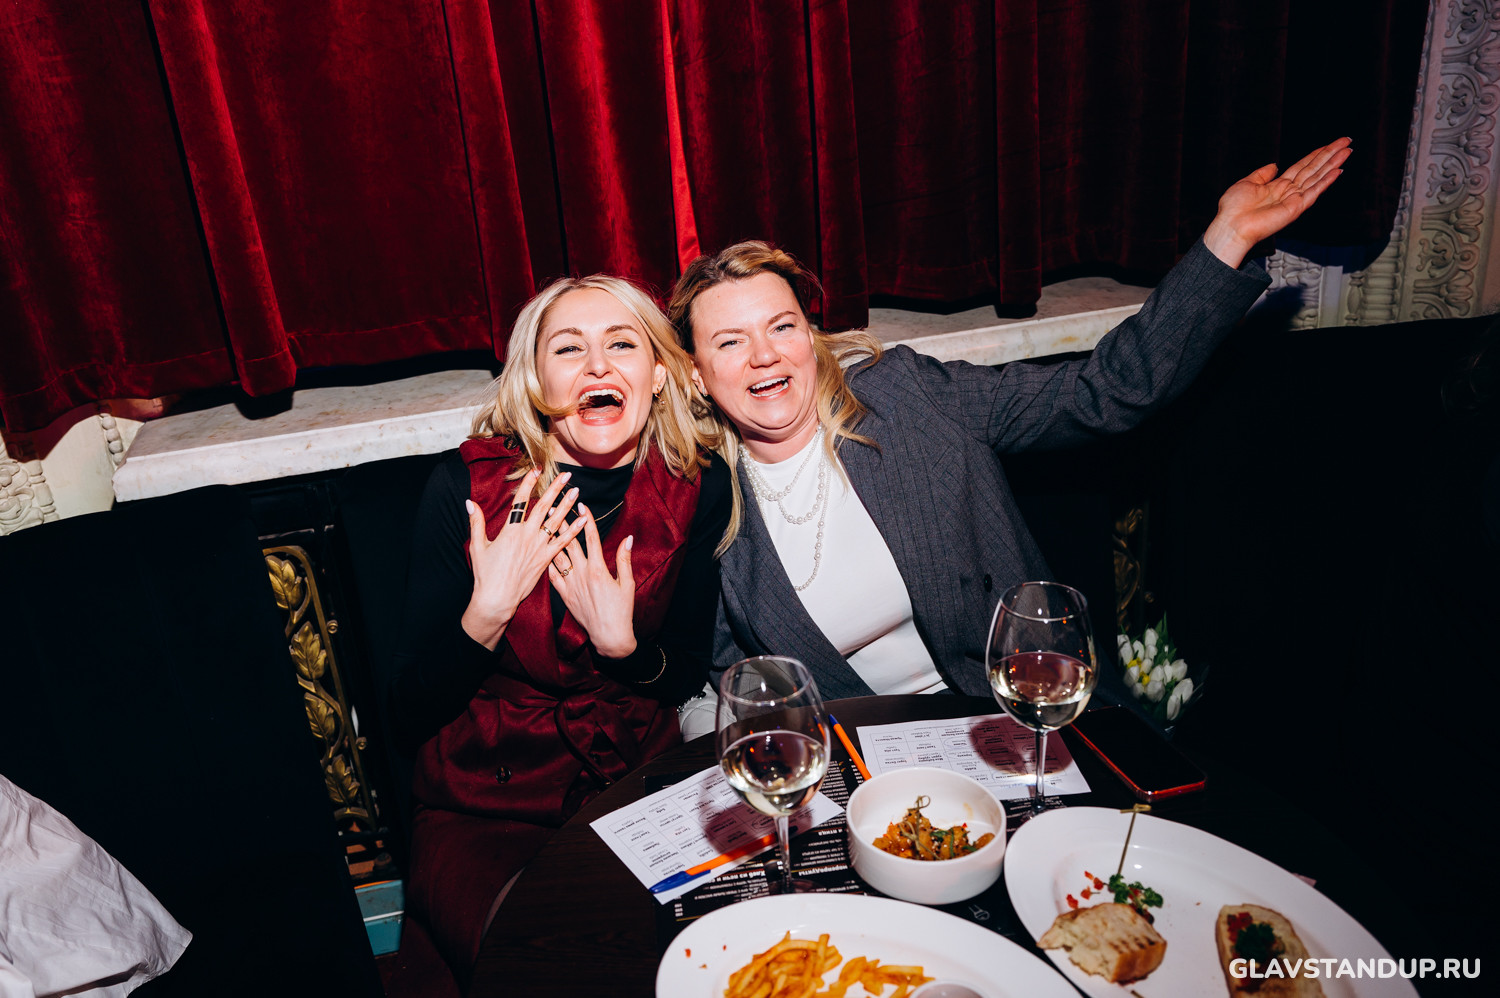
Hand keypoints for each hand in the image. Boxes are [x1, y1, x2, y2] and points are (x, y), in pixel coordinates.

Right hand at [461, 469, 585, 649]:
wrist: (497, 599)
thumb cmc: (485, 574)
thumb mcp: (477, 546)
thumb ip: (476, 522)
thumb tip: (469, 502)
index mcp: (510, 530)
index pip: (521, 501)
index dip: (529, 484)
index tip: (536, 470)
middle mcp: (527, 536)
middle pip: (543, 506)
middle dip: (555, 488)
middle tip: (567, 475)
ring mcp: (538, 548)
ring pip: (556, 521)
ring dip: (567, 505)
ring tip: (576, 491)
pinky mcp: (546, 560)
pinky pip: (562, 542)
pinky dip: (573, 530)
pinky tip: (583, 520)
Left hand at [548, 503, 636, 658]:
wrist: (609, 636)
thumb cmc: (621, 610)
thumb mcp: (627, 583)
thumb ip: (624, 560)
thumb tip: (628, 539)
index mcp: (599, 569)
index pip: (591, 538)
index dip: (586, 520)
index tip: (581, 505)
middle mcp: (582, 574)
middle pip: (570, 543)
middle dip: (563, 524)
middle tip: (555, 506)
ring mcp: (571, 585)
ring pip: (558, 557)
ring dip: (551, 540)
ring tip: (544, 526)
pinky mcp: (565, 595)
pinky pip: (552, 577)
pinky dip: (547, 564)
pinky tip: (541, 553)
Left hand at [1201, 137, 1352, 267]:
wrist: (1230, 226)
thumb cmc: (1233, 210)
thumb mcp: (1246, 183)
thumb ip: (1262, 174)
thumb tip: (1274, 165)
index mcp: (1278, 186)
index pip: (1303, 166)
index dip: (1317, 154)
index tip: (1331, 144)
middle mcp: (1289, 192)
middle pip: (1314, 168)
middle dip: (1331, 154)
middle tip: (1347, 141)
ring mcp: (1294, 200)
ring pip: (1318, 177)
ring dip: (1333, 163)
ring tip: (1347, 151)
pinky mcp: (1295, 208)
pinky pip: (1314, 191)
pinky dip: (1326, 181)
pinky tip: (1338, 170)